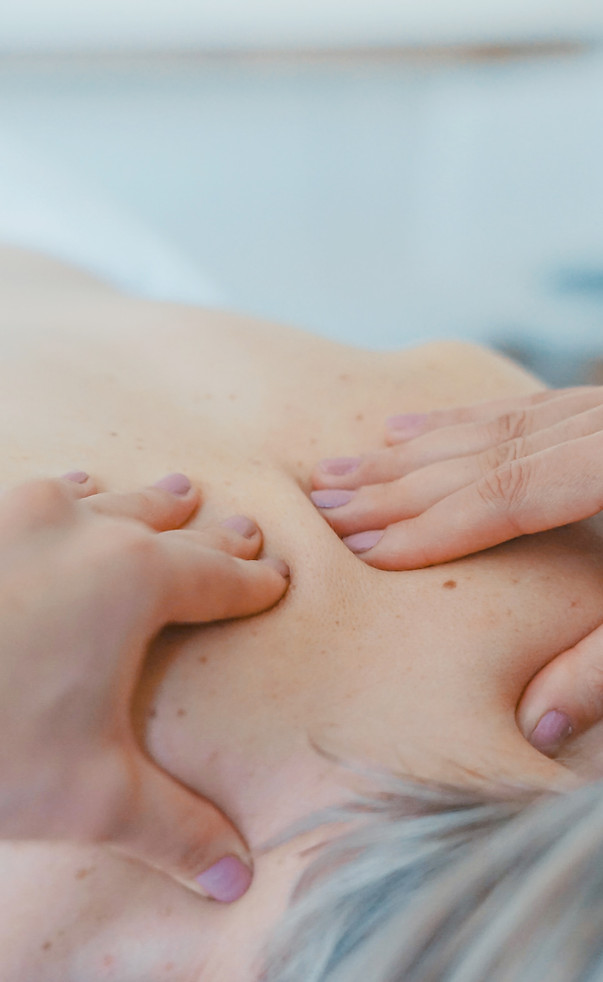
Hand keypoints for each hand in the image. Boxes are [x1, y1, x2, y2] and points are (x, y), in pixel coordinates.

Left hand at [0, 471, 288, 900]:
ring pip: (105, 499)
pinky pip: (38, 494)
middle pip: (169, 530)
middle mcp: (82, 528)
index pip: (216, 579)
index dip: (253, 582)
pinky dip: (68, 496)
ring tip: (178, 492)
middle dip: (212, 536)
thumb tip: (235, 877)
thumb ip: (173, 830)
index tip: (278, 576)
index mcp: (132, 580)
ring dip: (146, 502)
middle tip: (244, 528)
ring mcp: (18, 512)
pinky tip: (69, 489)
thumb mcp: (91, 795)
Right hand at [310, 386, 602, 758]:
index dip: (425, 527)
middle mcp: (594, 429)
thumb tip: (532, 727)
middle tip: (323, 503)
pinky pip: (510, 407)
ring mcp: (595, 409)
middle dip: (393, 485)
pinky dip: (451, 421)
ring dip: (406, 451)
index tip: (358, 549)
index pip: (500, 501)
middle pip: (475, 457)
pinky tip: (407, 426)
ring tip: (341, 465)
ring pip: (482, 426)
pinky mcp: (598, 407)